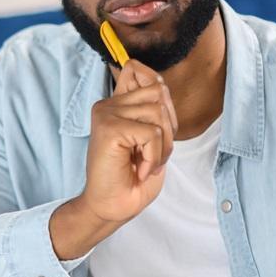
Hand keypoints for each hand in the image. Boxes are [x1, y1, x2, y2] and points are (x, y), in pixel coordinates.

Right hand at [78, 58, 178, 223]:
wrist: (111, 207)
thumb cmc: (131, 178)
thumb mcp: (151, 139)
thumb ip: (154, 112)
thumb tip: (159, 84)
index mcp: (117, 105)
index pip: (137, 69)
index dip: (157, 87)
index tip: (155, 127)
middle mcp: (108, 105)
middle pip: (159, 93)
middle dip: (168, 128)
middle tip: (154, 154)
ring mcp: (106, 114)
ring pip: (158, 113)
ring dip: (161, 146)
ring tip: (146, 163)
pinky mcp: (109, 129)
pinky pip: (152, 133)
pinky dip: (153, 156)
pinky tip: (138, 169)